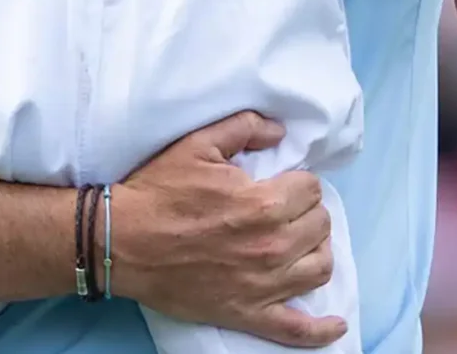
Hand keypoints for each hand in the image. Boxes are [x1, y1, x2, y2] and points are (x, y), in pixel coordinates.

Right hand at [108, 112, 346, 348]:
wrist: (121, 242)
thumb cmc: (157, 192)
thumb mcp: (197, 144)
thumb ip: (244, 127)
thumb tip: (280, 131)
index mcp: (262, 204)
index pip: (311, 189)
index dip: (296, 183)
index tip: (280, 184)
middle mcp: (271, 246)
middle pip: (319, 225)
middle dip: (305, 212)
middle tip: (284, 209)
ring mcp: (263, 285)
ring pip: (320, 268)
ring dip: (316, 251)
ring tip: (300, 243)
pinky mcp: (248, 314)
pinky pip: (297, 330)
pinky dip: (321, 329)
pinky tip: (336, 324)